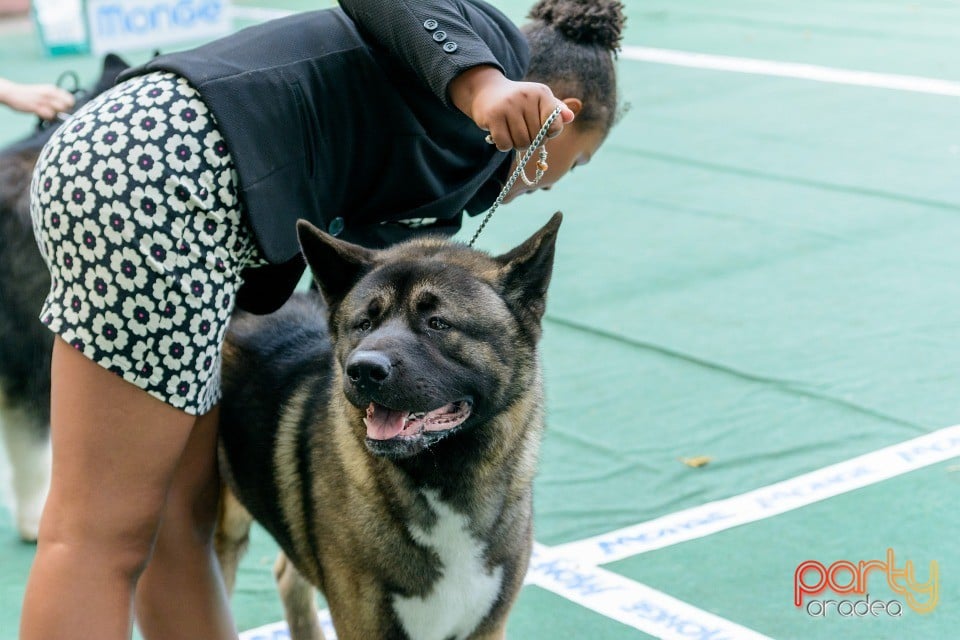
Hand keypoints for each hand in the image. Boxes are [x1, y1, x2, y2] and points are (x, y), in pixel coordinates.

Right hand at [0, 79, 74, 119]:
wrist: (12, 93)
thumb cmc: (30, 95)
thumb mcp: (44, 92)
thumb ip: (55, 98)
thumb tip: (67, 107)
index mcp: (52, 89)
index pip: (70, 99)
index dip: (70, 106)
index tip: (66, 110)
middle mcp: (49, 94)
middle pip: (67, 106)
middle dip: (64, 112)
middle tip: (56, 114)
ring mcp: (43, 100)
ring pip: (59, 111)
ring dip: (56, 115)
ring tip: (48, 114)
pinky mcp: (37, 107)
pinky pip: (49, 115)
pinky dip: (48, 118)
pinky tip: (42, 115)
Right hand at [450, 66, 574, 150]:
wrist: (486, 90)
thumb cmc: (518, 100)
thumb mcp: (539, 100)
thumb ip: (556, 110)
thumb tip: (570, 117)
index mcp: (542, 93)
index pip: (555, 125)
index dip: (549, 134)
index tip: (541, 130)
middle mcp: (526, 97)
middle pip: (538, 138)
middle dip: (531, 141)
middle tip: (523, 132)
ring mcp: (509, 106)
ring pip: (522, 143)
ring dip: (517, 145)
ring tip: (512, 133)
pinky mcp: (493, 116)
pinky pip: (505, 144)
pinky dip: (504, 146)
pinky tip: (501, 134)